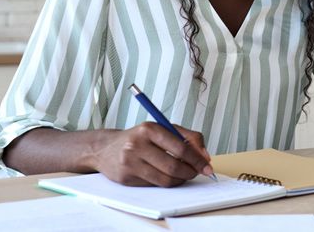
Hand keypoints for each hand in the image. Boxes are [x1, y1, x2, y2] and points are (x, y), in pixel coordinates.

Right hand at [93, 122, 213, 186]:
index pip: (181, 148)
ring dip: (180, 179)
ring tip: (184, 174)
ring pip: (165, 179)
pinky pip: (154, 185)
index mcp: (149, 129)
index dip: (197, 159)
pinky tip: (168, 176)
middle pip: (173, 166)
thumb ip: (189, 138)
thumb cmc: (140, 138)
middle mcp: (137, 145)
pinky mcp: (125, 178)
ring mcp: (130, 162)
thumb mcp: (164, 129)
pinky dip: (166, 183)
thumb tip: (205, 156)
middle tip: (198, 172)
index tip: (207, 166)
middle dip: (191, 172)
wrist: (105, 148)